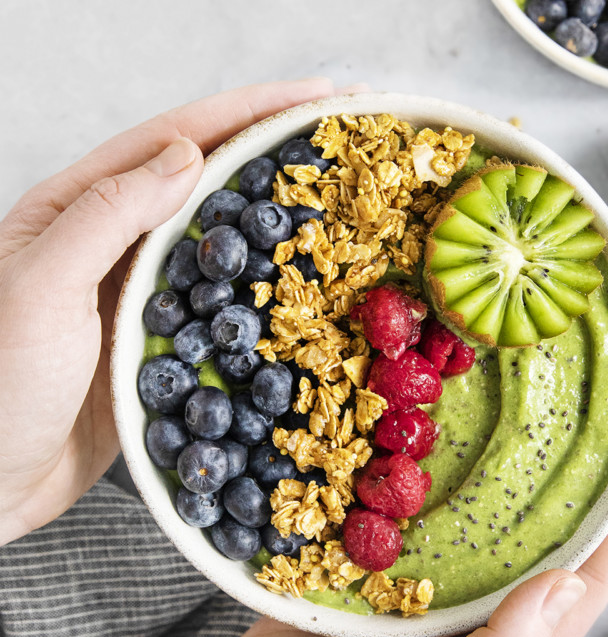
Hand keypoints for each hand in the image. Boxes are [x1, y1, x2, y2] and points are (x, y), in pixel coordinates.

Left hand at [0, 78, 345, 545]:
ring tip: (334, 202)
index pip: (175, 141)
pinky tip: (297, 287)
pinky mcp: (161, 341)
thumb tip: (188, 158)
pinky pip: (221, 303)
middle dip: (274, 154)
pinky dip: (261, 289)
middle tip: (339, 140)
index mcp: (78, 208)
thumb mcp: (41, 285)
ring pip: (221, 242)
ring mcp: (141, 293)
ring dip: (275, 220)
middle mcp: (115, 242)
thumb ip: (109, 215)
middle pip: (208, 182)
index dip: (248, 113)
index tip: (315, 97)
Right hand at [166, 430, 607, 636]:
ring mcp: (406, 590)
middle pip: (527, 531)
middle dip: (560, 472)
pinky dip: (403, 473)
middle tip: (579, 407)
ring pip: (460, 513)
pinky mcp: (354, 572)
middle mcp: (461, 614)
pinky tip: (405, 431)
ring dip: (482, 461)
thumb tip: (567, 585)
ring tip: (500, 400)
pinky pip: (389, 512)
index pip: (582, 575)